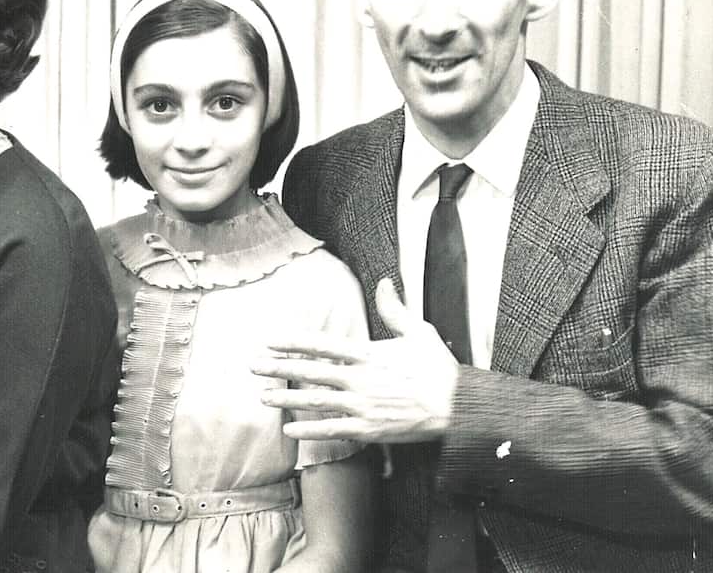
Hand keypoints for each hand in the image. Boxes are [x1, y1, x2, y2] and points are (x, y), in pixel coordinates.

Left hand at [251, 278, 460, 442]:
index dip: (293, 341)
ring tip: (262, 396)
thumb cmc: (439, 369)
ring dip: (286, 399)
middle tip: (253, 366)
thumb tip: (385, 282)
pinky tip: (290, 430)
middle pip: (310, 372)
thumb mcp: (418, 332)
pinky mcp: (369, 429)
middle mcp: (359, 379)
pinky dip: (310, 430)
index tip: (270, 339)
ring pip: (316, 401)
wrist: (458, 406)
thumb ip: (395, 309)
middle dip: (279, 368)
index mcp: (368, 355)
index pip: (322, 345)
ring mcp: (362, 405)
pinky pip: (333, 430)